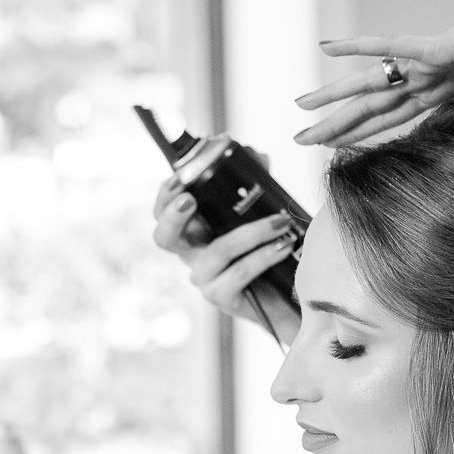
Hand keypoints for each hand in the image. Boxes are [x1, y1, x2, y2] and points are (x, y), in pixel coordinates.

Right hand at [151, 175, 302, 331]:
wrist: (290, 298)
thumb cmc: (270, 255)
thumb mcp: (258, 217)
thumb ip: (253, 186)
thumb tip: (256, 154)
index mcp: (195, 234)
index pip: (163, 213)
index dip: (165, 196)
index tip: (181, 178)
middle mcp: (193, 257)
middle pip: (164, 238)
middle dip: (173, 215)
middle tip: (190, 199)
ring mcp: (205, 280)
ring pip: (217, 251)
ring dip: (250, 232)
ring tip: (280, 222)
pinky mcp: (223, 299)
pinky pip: (239, 273)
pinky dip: (264, 255)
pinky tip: (284, 245)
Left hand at [296, 0, 453, 146]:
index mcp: (441, 91)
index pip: (390, 118)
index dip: (361, 133)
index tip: (332, 146)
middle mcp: (427, 78)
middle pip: (370, 106)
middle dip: (334, 124)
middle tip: (298, 138)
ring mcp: (428, 63)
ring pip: (369, 83)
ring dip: (333, 96)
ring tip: (299, 104)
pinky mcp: (437, 49)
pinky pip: (390, 46)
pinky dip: (359, 46)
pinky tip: (328, 47)